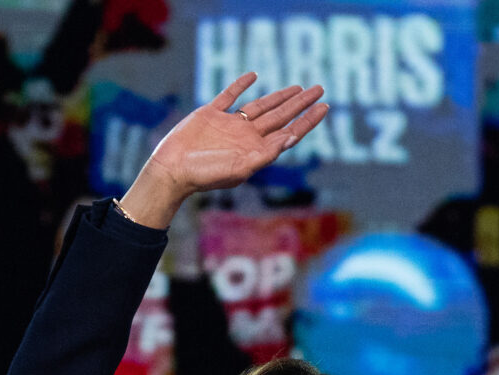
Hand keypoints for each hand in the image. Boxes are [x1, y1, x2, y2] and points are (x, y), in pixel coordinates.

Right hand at [120, 74, 327, 226]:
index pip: (290, 131)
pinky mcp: (210, 114)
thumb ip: (267, 153)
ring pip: (261, 106)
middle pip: (281, 116)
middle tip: (319, 89)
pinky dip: (241, 85)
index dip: (308, 119)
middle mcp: (246, 136)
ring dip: (279, 96)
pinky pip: (229, 96)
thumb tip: (292, 137)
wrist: (173, 170)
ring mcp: (229, 124)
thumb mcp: (241, 167)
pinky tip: (253, 76)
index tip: (325, 106)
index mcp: (256, 149)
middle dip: (300, 104)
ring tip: (297, 88)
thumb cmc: (205, 174)